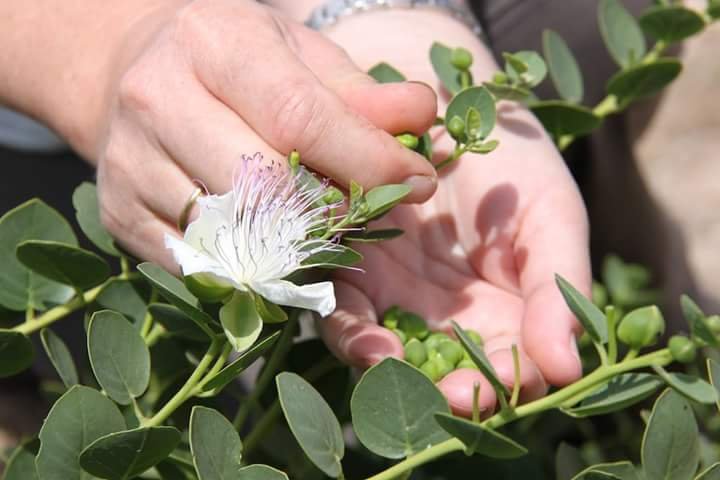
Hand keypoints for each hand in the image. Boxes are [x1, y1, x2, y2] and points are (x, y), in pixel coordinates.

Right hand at [91, 0, 437, 269]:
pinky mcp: (118, 214)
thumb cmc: (233, 63)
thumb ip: (360, 92)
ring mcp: (129, 163)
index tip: (415, 182)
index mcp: (212, 43)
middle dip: (334, 210)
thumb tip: (422, 116)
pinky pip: (201, 263)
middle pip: (265, 184)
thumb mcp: (298, 56)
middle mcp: (157, 98)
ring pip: (233, 233)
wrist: (134, 77)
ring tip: (321, 227)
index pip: (299, 117)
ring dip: (296, 245)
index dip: (366, 160)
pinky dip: (250, 265)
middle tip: (367, 212)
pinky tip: (272, 245)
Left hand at [313, 9, 591, 414]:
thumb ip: (558, 288)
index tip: (499, 387)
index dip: (503, 383)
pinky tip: (370, 340)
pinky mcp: (352, 270)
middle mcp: (446, 316)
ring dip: (391, 370)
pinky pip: (344, 311)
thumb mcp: (552, 218)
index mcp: (503, 311)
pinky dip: (353, 331)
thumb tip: (567, 369)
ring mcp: (395, 296)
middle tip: (452, 397)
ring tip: (395, 365)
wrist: (454, 106)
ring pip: (388, 351)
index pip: (506, 365)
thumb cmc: (514, 165)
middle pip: (444, 372)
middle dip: (446, 391)